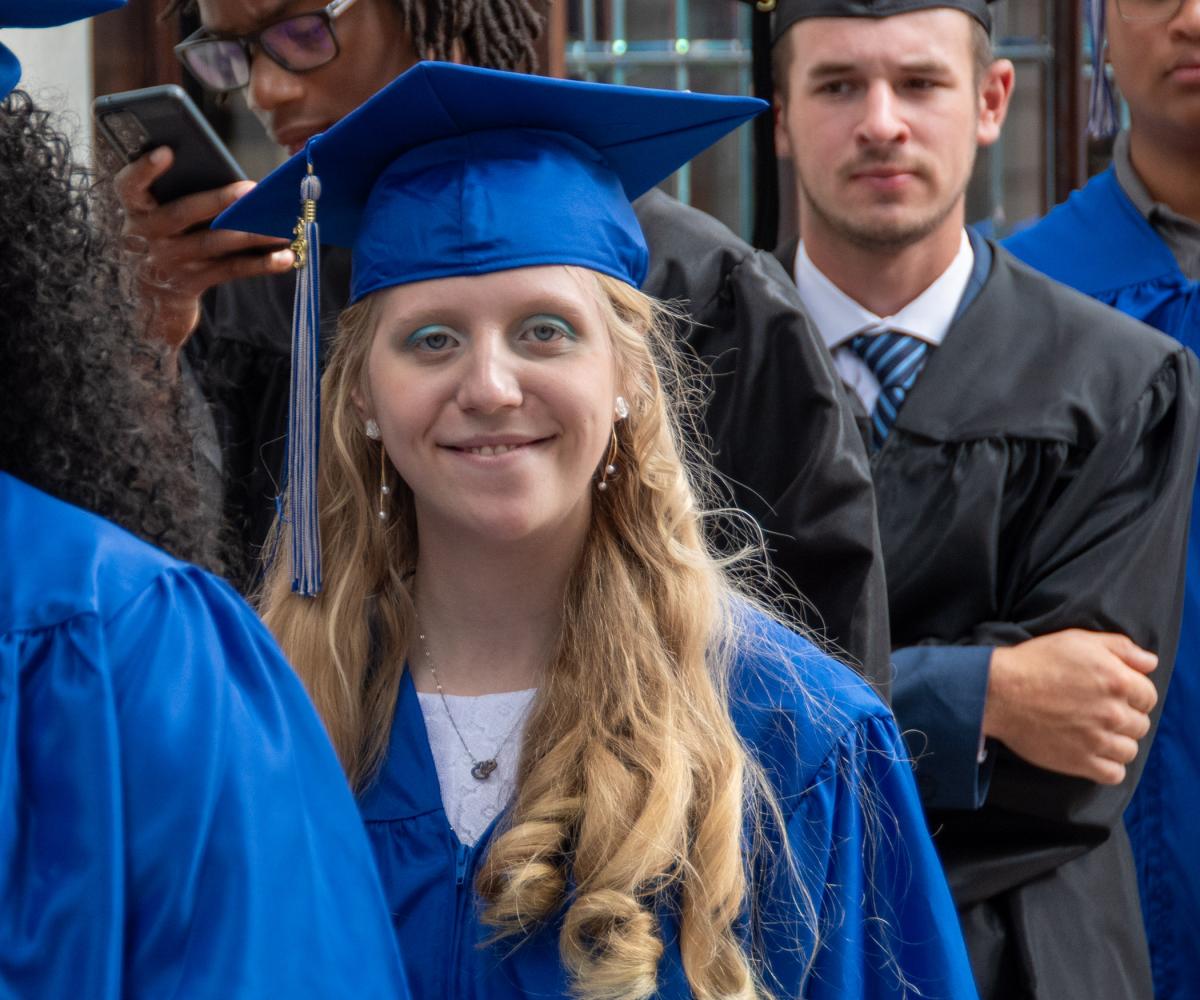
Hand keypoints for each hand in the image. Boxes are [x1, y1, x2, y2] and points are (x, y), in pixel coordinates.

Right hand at [115, 146, 294, 352]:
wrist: (154, 293)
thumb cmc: (168, 236)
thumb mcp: (159, 214)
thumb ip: (181, 194)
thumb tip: (241, 185)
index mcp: (136, 209)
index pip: (129, 185)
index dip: (144, 169)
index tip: (166, 152)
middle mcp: (146, 235)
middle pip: (183, 213)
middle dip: (218, 200)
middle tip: (251, 190)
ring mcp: (169, 260)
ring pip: (213, 243)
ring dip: (252, 235)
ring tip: (282, 228)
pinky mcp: (192, 282)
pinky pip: (230, 270)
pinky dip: (260, 264)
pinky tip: (284, 257)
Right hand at [983, 629, 1157, 784]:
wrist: (998, 692)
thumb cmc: (1035, 662)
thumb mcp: (1078, 641)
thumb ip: (1121, 648)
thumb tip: (1149, 663)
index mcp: (1117, 681)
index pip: (1147, 696)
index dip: (1132, 694)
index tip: (1112, 694)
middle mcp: (1113, 712)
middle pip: (1140, 724)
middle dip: (1124, 717)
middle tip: (1097, 711)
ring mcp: (1098, 740)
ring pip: (1129, 750)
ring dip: (1117, 742)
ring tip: (1094, 732)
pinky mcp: (1081, 762)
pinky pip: (1114, 774)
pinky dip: (1108, 766)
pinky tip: (1091, 752)